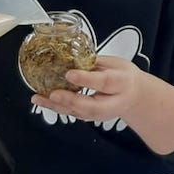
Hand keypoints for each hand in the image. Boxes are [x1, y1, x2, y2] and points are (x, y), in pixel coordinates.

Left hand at [30, 56, 147, 121]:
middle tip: (53, 94)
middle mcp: (112, 102)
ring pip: (79, 113)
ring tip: (39, 98)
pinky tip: (42, 101)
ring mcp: (101, 114)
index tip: (70, 74)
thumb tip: (71, 56)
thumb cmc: (123, 77)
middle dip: (70, 100)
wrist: (134, 97)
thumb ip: (95, 62)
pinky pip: (73, 114)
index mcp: (122, 83)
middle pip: (91, 106)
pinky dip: (56, 108)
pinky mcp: (90, 117)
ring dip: (57, 107)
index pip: (104, 82)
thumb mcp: (116, 63)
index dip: (86, 79)